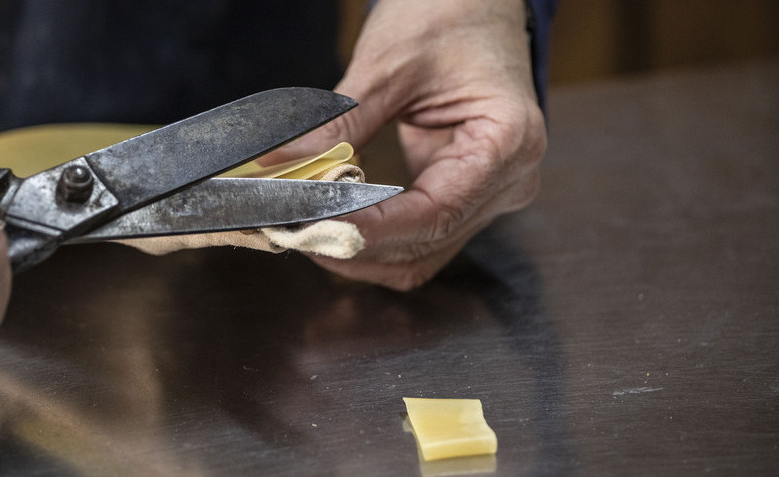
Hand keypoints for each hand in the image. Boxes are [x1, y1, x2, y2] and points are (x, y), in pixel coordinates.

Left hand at [283, 0, 545, 289]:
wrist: (477, 3)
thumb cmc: (448, 18)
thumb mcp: (387, 67)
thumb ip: (337, 126)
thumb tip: (278, 168)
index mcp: (507, 144)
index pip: (433, 214)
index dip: (368, 230)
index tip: (311, 227)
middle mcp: (509, 181)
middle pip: (425, 245)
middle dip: (354, 244)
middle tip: (290, 229)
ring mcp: (491, 195)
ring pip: (420, 255)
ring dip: (360, 252)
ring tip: (304, 229)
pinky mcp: (466, 198)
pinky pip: (418, 238)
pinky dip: (374, 239)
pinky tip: (331, 223)